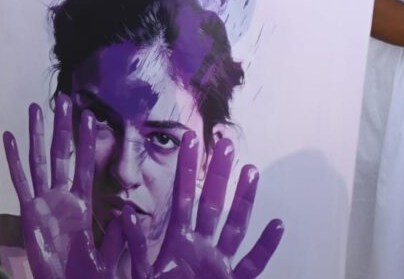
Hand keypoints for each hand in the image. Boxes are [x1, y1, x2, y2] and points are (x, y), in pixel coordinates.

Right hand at [4, 98, 124, 278]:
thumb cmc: (85, 276)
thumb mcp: (109, 258)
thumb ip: (118, 237)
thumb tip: (128, 212)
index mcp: (82, 205)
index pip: (86, 164)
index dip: (88, 140)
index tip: (91, 115)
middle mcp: (61, 198)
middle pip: (62, 154)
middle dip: (63, 127)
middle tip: (64, 99)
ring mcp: (43, 204)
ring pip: (39, 161)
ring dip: (37, 134)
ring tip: (35, 108)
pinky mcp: (28, 214)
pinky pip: (20, 182)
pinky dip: (13, 160)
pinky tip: (9, 137)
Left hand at [121, 133, 283, 278]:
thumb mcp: (141, 273)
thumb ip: (136, 246)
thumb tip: (126, 214)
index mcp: (178, 243)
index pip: (183, 197)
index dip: (187, 169)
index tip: (190, 137)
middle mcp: (202, 248)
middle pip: (213, 204)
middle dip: (218, 174)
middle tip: (226, 141)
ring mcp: (220, 265)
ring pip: (235, 227)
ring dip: (243, 200)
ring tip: (251, 170)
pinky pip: (252, 264)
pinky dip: (265, 247)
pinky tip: (277, 224)